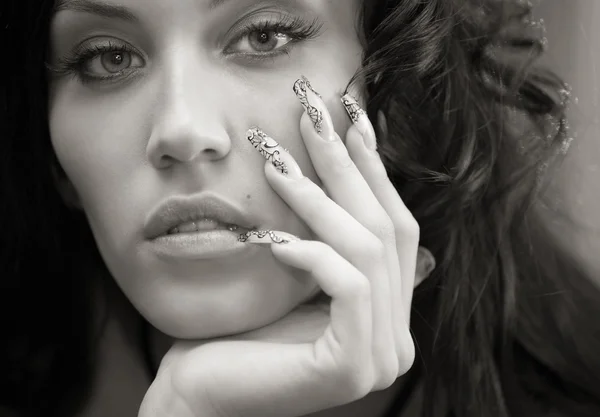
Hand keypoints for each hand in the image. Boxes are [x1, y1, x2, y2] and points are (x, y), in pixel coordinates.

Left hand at [138, 79, 434, 416]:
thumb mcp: (298, 277)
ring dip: (319, 199)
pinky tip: (270, 238)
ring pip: (369, 251)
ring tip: (274, 163)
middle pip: (387, 230)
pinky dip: (311, 252)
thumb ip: (337, 247)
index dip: (377, 171)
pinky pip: (349, 286)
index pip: (397, 230)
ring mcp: (381, 358)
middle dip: (350, 166)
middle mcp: (397, 341)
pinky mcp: (353, 367)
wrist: (197, 394)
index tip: (352, 119)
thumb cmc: (239, 331)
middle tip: (316, 113)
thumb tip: (364, 188)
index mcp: (390, 319)